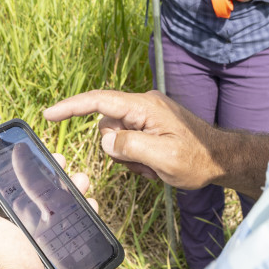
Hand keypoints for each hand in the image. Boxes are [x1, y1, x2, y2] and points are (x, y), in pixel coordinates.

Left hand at [0, 154, 82, 268]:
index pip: (7, 181)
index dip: (20, 164)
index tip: (34, 151)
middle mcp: (16, 224)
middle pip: (37, 189)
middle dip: (51, 172)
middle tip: (62, 163)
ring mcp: (40, 235)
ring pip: (59, 202)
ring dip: (72, 187)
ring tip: (81, 182)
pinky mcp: (60, 246)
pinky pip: (74, 223)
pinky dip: (84, 210)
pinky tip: (89, 203)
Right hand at [44, 90, 220, 189]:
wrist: (220, 159)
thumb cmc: (196, 159)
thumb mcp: (163, 159)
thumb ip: (130, 146)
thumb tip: (105, 138)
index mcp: (145, 107)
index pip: (99, 102)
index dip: (71, 107)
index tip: (48, 114)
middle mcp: (143, 104)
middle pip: (107, 126)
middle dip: (118, 150)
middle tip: (145, 165)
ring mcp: (147, 113)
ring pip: (117, 137)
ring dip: (129, 157)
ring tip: (154, 166)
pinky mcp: (150, 123)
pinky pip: (129, 140)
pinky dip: (137, 156)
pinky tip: (155, 164)